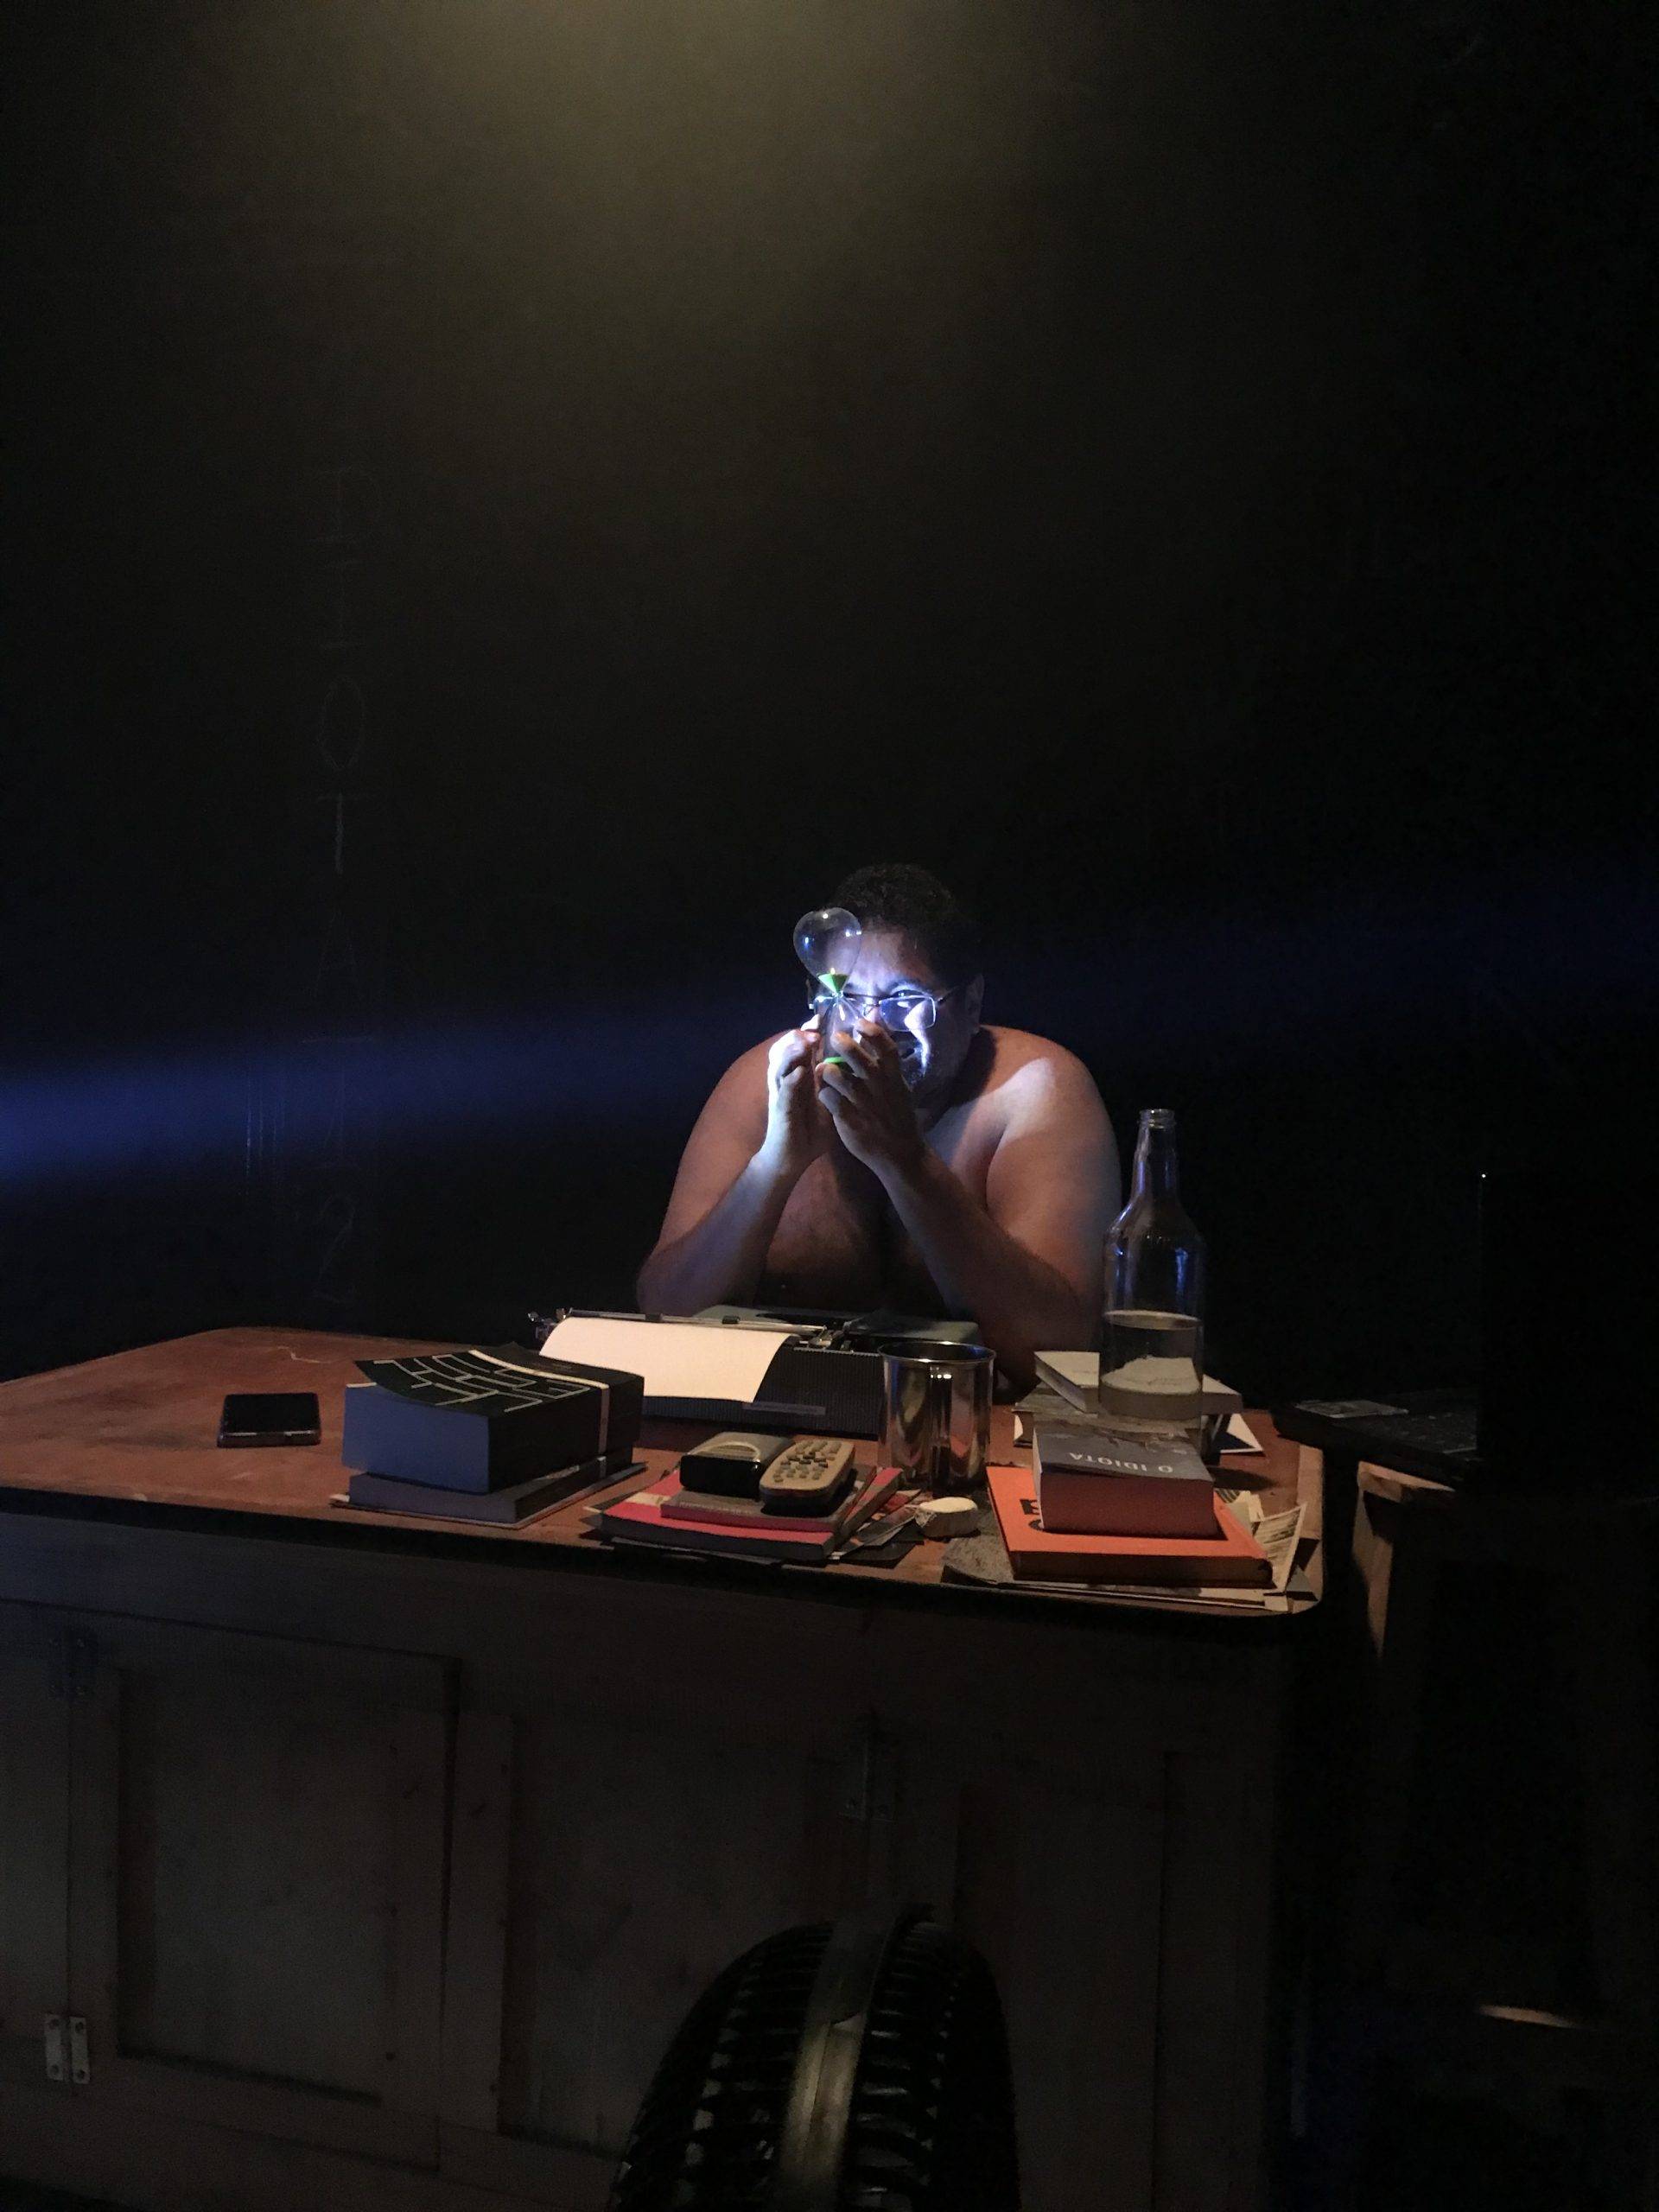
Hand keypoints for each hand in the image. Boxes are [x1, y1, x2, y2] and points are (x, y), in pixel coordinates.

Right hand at [757, 1022, 832, 1182]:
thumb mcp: (827, 1100)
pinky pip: (783, 1092)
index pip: (800, 1047)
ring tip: (806, 1041)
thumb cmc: (810, 1129)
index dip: (808, 1031)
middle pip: (786, 1048)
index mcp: (800, 1076)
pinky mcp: (780, 1110)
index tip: (821, 1017)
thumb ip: (835, 1081)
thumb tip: (851, 1062)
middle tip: (814, 1027)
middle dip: (799, 1035)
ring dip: (793, 1052)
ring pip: (781, 1065)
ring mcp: (781, 1093)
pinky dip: (791, 1080)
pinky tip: (801, 1072)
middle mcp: (787, 1080)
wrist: (791, 1158)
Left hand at [817, 1018, 924, 1179]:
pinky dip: (827, 1095)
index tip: (860, 1023)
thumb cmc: (896, 1114)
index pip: (888, 1050)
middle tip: (835, 1038)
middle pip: (864, 1063)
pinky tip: (823, 1092)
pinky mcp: (853, 1124)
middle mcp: (881, 1090)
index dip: (874, 1033)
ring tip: (823, 1067)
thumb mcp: (897, 1085)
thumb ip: (885, 1057)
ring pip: (845, 1083)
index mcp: (894, 1079)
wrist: (900, 1153)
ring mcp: (867, 1107)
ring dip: (831, 1071)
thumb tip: (877, 1023)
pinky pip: (835, 1104)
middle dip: (848, 1047)